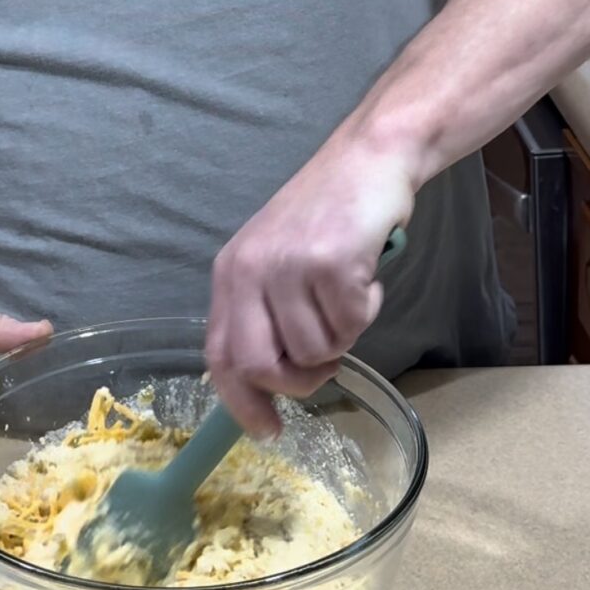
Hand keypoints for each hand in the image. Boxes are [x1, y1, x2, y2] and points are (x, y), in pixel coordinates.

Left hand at [206, 140, 414, 434]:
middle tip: (326, 362)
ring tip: (348, 292)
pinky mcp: (330, 263)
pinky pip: (352, 324)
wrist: (368, 159)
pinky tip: (366, 275)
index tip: (267, 429)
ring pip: (315, 350)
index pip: (220, 355)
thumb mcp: (274, 259)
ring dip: (343, 335)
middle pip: (261, 366)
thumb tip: (264, 380)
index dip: (240, 402)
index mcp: (230, 273)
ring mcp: (288, 266)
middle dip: (300, 381)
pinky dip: (368, 309)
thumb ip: (262, 311)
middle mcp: (250, 269)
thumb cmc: (326, 213)